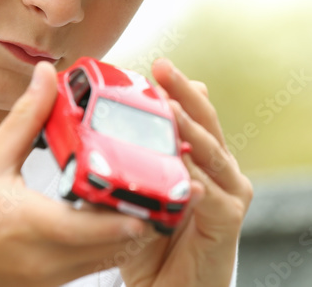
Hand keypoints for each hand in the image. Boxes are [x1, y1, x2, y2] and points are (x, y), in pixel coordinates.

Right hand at [0, 62, 149, 286]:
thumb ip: (27, 117)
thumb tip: (48, 74)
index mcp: (35, 225)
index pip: (104, 227)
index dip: (138, 211)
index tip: (163, 188)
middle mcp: (46, 260)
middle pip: (117, 248)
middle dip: (144, 219)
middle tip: (165, 187)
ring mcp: (45, 278)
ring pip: (106, 261)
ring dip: (127, 234)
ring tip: (144, 199)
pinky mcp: (43, 285)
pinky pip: (87, 268)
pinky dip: (105, 247)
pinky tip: (108, 219)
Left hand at [118, 59, 252, 286]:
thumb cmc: (152, 245)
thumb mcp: (130, 199)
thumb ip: (118, 172)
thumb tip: (82, 140)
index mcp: (199, 157)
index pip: (190, 113)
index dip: (173, 88)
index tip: (152, 66)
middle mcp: (219, 168)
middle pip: (205, 119)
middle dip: (182, 92)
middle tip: (162, 68)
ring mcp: (229, 191)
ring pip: (211, 151)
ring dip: (190, 128)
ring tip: (171, 107)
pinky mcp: (229, 220)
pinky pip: (213, 197)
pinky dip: (199, 184)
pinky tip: (187, 175)